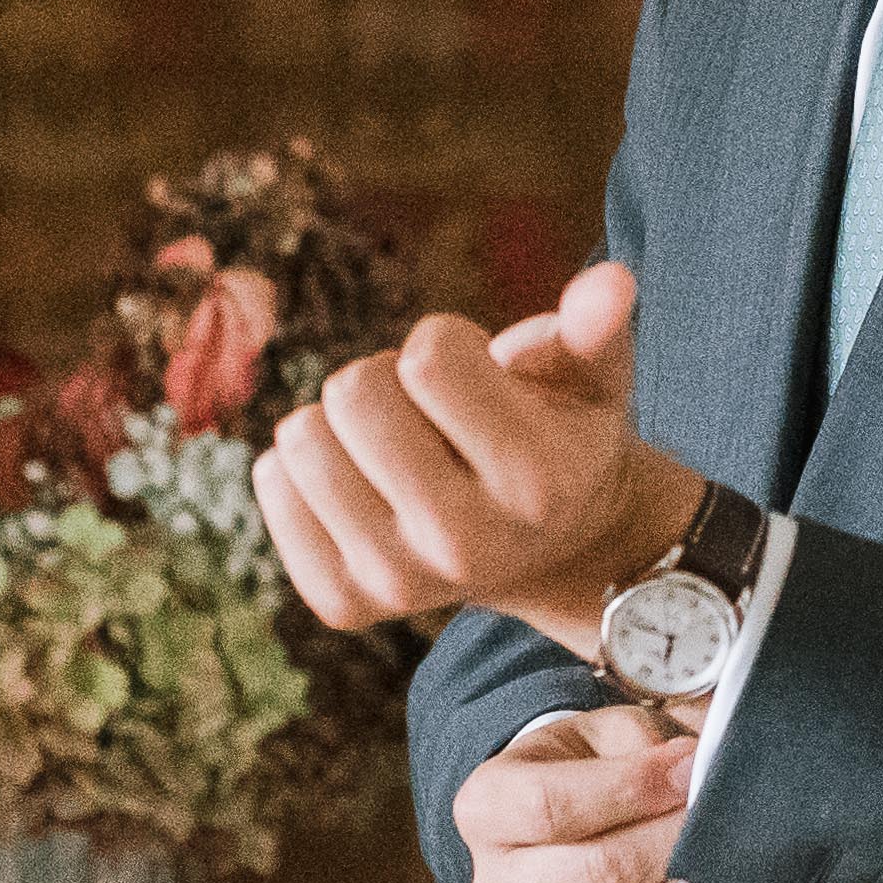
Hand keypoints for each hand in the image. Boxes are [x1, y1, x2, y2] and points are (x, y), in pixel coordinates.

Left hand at [260, 260, 698, 656]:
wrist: (550, 551)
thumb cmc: (560, 433)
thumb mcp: (592, 378)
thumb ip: (598, 326)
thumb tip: (610, 281)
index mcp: (537, 481)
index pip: (427, 358)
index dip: (444, 342)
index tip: (476, 374)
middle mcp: (467, 544)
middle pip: (352, 394)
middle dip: (385, 378)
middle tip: (428, 414)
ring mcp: (399, 582)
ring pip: (301, 439)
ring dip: (342, 422)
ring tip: (398, 448)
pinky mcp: (344, 601)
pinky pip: (272, 484)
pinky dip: (306, 467)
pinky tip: (364, 486)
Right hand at [456, 702, 737, 882]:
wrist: (585, 830)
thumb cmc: (599, 771)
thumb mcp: (609, 733)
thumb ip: (644, 748)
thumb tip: (690, 775)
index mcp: (486, 810)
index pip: (549, 807)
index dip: (631, 789)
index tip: (686, 770)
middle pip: (598, 874)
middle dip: (674, 842)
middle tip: (712, 820)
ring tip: (711, 867)